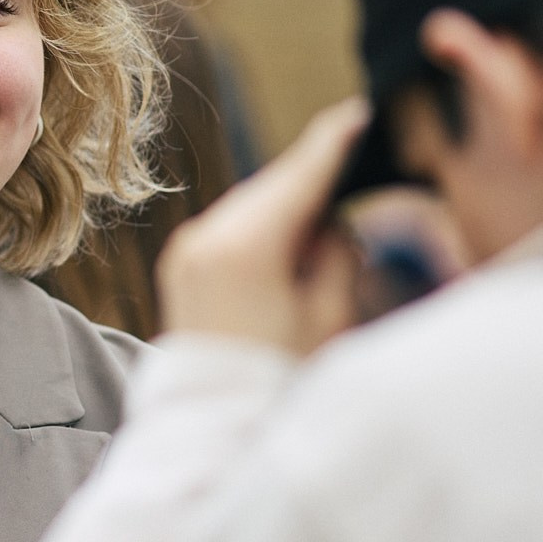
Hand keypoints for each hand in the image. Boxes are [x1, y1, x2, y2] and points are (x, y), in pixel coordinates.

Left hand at [156, 99, 368, 356]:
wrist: (212, 428)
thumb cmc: (278, 379)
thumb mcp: (327, 315)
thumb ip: (336, 252)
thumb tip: (331, 219)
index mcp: (245, 244)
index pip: (299, 175)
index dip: (335, 142)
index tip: (360, 113)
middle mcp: (207, 236)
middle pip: (272, 185)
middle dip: (314, 169)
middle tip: (358, 145)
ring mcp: (187, 250)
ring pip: (251, 203)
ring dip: (289, 197)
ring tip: (332, 193)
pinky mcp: (182, 266)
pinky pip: (231, 226)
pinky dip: (264, 221)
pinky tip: (294, 230)